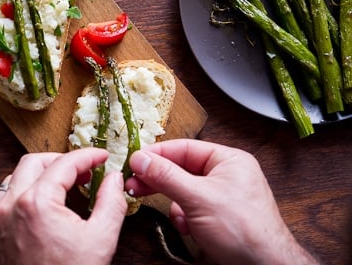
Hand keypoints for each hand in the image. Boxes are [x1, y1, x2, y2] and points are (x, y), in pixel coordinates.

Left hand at [0, 148, 126, 264]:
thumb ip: (111, 203)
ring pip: (14, 181)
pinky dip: (23, 198)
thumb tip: (114, 179)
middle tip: (83, 171)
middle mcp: (9, 207)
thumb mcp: (100, 241)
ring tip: (63, 190)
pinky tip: (42, 212)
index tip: (101, 157)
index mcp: (36, 203)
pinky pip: (3, 204)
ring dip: (38, 178)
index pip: (64, 164)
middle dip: (60, 161)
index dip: (87, 156)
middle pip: (32, 163)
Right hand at [124, 139, 319, 264]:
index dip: (157, 154)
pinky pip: (190, 209)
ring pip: (183, 192)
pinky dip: (185, 219)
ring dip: (176, 205)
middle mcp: (225, 175)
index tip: (134, 161)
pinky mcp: (217, 216)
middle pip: (181, 169)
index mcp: (228, 160)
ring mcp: (221, 197)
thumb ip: (166, 176)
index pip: (184, 148)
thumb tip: (140, 158)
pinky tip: (190, 228)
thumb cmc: (243, 229)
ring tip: (178, 217)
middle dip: (159, 180)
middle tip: (134, 185)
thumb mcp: (197, 198)